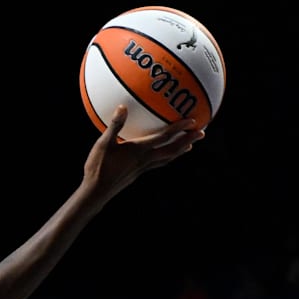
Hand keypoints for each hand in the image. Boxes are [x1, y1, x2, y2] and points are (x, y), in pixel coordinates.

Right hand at [81, 105, 204, 201]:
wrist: (96, 191)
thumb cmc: (98, 166)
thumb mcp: (103, 143)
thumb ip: (115, 125)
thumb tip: (123, 106)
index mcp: (139, 150)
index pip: (164, 138)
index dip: (179, 129)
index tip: (193, 121)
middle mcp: (145, 160)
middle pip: (172, 150)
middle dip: (188, 141)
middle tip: (202, 133)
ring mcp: (143, 168)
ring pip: (167, 158)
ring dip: (181, 150)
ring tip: (191, 145)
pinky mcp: (138, 173)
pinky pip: (158, 163)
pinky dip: (167, 157)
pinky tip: (165, 155)